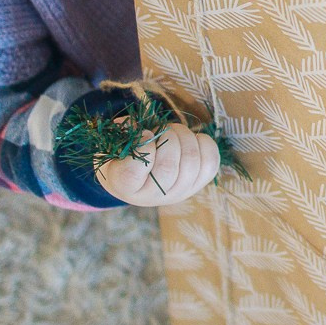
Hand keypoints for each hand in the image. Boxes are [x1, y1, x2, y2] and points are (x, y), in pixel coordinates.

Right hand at [97, 122, 220, 206]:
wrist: (139, 178)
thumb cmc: (124, 157)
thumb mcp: (115, 146)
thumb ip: (123, 135)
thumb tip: (139, 128)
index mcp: (125, 186)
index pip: (133, 171)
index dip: (142, 145)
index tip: (143, 132)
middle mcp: (153, 196)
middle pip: (167, 168)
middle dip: (168, 138)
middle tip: (162, 129)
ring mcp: (178, 193)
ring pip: (191, 163)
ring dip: (185, 137)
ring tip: (175, 132)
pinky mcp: (198, 185)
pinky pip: (210, 163)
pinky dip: (204, 144)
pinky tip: (192, 140)